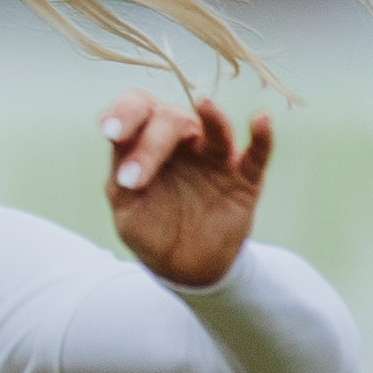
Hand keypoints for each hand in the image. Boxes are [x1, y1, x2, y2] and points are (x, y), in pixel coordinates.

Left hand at [100, 91, 273, 289]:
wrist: (185, 268)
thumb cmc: (151, 230)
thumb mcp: (126, 207)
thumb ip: (120, 174)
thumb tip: (119, 142)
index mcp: (148, 142)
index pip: (138, 110)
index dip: (124, 113)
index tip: (110, 132)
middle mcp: (184, 142)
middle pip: (171, 119)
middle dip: (151, 145)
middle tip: (132, 179)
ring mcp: (216, 158)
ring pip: (215, 129)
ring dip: (212, 117)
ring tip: (205, 104)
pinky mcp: (245, 178)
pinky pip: (258, 153)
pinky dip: (262, 137)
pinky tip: (261, 120)